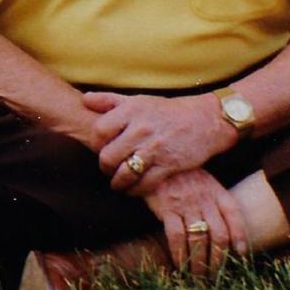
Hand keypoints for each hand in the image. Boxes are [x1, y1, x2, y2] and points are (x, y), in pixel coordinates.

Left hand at [85, 88, 229, 192]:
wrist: (205, 121)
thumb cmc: (167, 111)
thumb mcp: (138, 100)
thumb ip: (110, 100)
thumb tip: (85, 99)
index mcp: (131, 110)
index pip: (99, 131)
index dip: (95, 144)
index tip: (100, 149)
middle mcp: (140, 129)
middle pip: (108, 155)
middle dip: (104, 167)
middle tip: (107, 169)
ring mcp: (155, 148)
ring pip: (124, 172)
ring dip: (117, 182)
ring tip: (117, 183)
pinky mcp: (169, 165)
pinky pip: (145, 183)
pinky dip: (135, 190)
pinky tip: (133, 190)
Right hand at [138, 165, 248, 278]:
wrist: (154, 158)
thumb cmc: (181, 174)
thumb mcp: (204, 181)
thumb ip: (216, 202)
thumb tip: (231, 234)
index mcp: (216, 191)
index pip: (234, 216)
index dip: (241, 237)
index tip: (241, 255)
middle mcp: (204, 198)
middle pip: (219, 235)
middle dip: (218, 260)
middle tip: (215, 275)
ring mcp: (185, 203)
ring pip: (199, 239)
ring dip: (200, 262)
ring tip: (199, 276)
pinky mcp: (166, 207)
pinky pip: (177, 236)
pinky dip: (180, 254)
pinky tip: (181, 265)